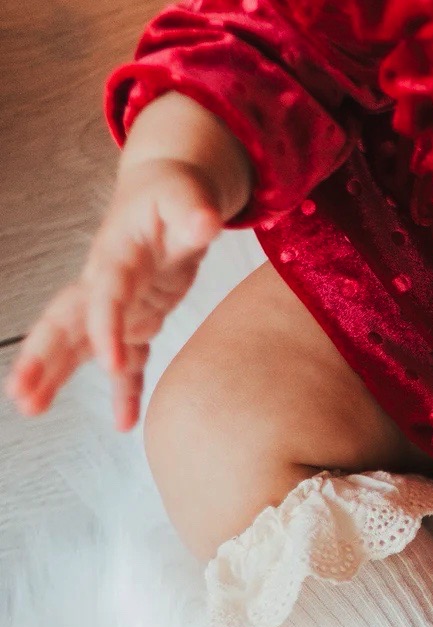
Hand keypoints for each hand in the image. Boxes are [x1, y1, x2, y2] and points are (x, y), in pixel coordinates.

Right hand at [6, 158, 222, 430]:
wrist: (166, 191)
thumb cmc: (175, 193)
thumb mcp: (186, 195)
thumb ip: (193, 211)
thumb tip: (206, 222)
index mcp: (117, 254)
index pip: (107, 294)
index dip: (106, 326)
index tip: (109, 363)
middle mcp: (105, 282)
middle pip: (68, 321)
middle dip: (44, 358)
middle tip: (21, 395)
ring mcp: (116, 304)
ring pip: (80, 344)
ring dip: (56, 376)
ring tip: (30, 408)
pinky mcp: (135, 320)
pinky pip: (126, 361)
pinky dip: (125, 391)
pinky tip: (125, 424)